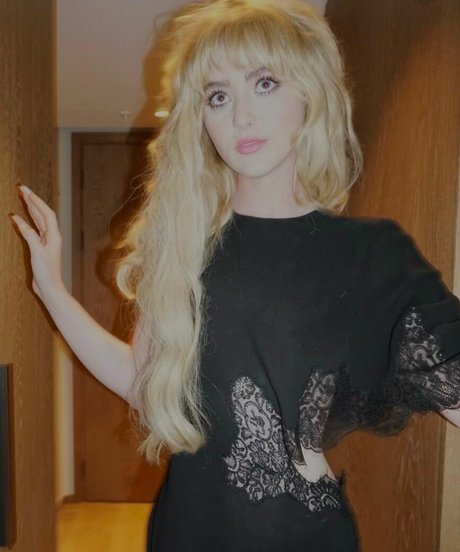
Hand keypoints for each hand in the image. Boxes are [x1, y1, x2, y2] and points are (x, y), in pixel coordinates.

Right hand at [10, 185, 65, 301]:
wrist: (50, 288)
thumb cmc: (47, 272)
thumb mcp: (37, 252)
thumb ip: (29, 235)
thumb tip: (19, 220)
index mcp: (54, 236)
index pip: (46, 213)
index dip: (36, 201)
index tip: (26, 191)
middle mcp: (52, 236)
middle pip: (43, 214)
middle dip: (33, 201)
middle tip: (22, 189)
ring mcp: (47, 241)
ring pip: (39, 220)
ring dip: (31, 209)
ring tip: (23, 198)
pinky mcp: (41, 247)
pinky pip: (35, 229)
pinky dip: (28, 221)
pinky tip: (21, 218)